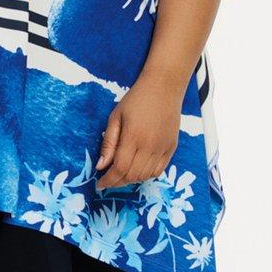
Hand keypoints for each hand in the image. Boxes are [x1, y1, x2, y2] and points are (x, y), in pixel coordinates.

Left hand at [94, 70, 183, 188]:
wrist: (164, 87)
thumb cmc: (136, 99)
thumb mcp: (115, 117)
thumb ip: (108, 143)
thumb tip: (101, 166)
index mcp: (133, 136)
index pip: (119, 168)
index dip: (108, 180)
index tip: (100, 184)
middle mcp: (150, 145)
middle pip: (132, 175)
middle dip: (117, 182)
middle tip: (108, 181)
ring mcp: (163, 148)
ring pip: (146, 176)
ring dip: (131, 180)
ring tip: (121, 176)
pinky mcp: (172, 148)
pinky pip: (159, 171)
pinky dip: (147, 175)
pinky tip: (137, 171)